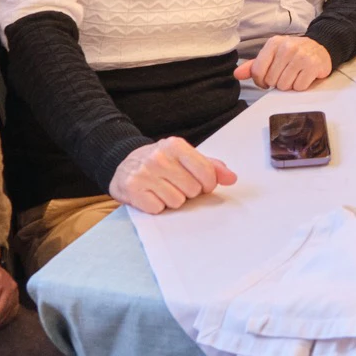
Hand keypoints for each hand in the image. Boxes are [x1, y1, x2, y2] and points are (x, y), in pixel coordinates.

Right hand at [109, 137, 236, 213]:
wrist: (124, 164)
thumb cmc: (161, 163)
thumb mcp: (185, 158)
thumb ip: (210, 167)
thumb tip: (232, 178)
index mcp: (175, 145)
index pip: (206, 173)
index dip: (207, 184)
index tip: (201, 184)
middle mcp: (159, 157)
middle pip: (192, 190)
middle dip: (187, 192)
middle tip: (175, 184)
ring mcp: (144, 173)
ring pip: (176, 202)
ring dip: (172, 200)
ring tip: (162, 189)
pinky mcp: (132, 189)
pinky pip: (158, 209)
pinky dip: (156, 206)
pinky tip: (151, 195)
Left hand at [235, 36, 333, 91]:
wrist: (320, 47)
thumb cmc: (293, 54)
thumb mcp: (273, 55)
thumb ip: (255, 65)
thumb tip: (236, 74)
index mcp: (274, 43)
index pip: (258, 71)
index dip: (261, 81)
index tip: (267, 81)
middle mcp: (287, 47)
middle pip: (272, 80)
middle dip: (278, 82)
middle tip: (286, 75)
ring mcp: (301, 56)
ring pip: (285, 85)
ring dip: (289, 85)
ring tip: (295, 75)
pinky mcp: (313, 65)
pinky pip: (299, 87)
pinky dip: (301, 86)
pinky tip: (304, 76)